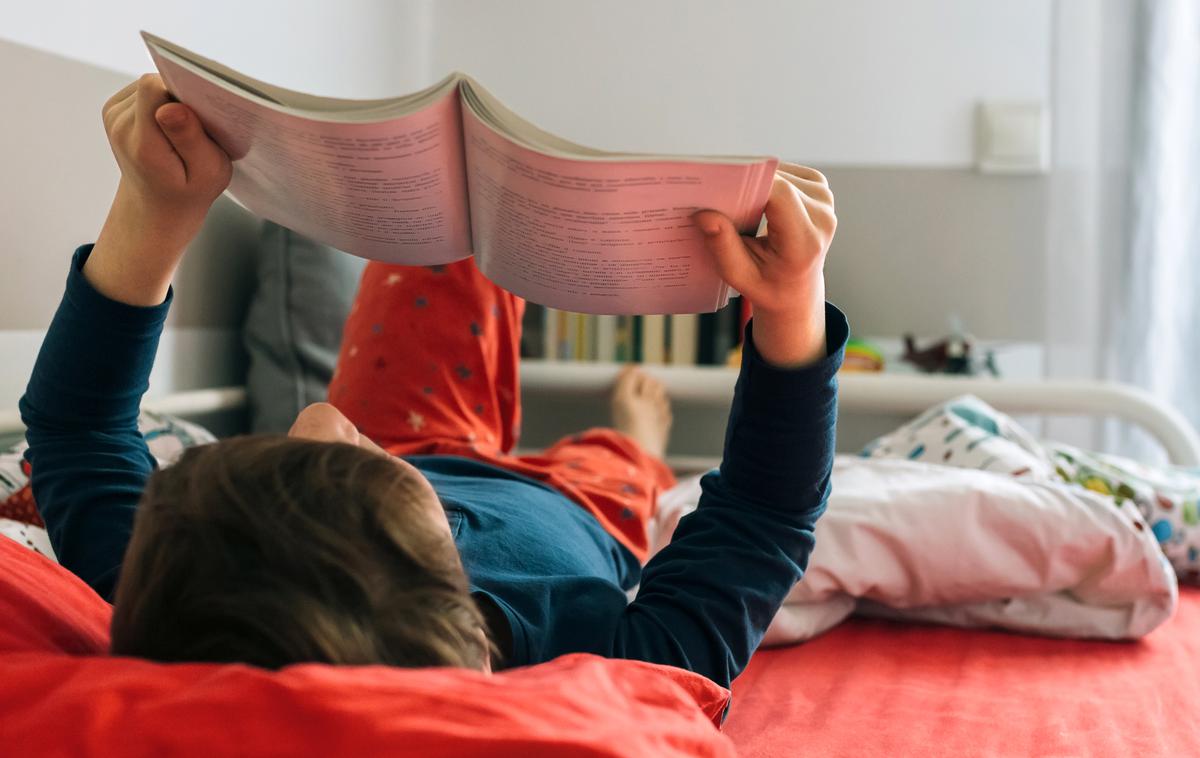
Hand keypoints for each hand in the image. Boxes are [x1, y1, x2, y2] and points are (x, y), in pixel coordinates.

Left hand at [86, 74, 231, 305]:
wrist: (155, 207)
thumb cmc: (188, 192)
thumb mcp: (208, 174)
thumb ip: (191, 139)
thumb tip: (171, 107)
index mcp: (143, 144)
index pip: (155, 88)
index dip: (183, 92)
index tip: (199, 116)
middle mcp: (120, 126)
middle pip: (155, 84)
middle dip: (181, 100)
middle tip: (194, 134)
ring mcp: (113, 115)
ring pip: (151, 84)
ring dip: (172, 102)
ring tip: (181, 134)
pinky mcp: (114, 108)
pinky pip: (145, 90)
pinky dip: (162, 103)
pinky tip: (168, 128)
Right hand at [693, 163, 835, 366]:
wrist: (797, 290)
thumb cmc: (769, 286)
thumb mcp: (740, 276)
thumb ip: (723, 246)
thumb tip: (704, 214)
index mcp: (806, 242)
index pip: (779, 196)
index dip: (748, 184)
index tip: (718, 186)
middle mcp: (822, 216)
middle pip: (779, 181)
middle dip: (746, 184)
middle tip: (717, 195)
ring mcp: (824, 199)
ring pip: (780, 173)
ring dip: (757, 183)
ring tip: (739, 205)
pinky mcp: (819, 187)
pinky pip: (786, 173)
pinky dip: (766, 182)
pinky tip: (756, 200)